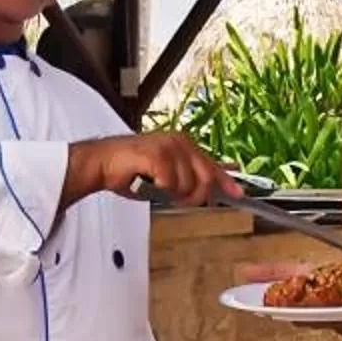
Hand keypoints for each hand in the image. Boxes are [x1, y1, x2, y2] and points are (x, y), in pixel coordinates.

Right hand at [65, 131, 238, 208]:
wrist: (103, 164)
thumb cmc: (132, 171)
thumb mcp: (167, 178)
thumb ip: (188, 182)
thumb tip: (207, 193)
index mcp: (184, 145)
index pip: (211, 164)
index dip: (226, 180)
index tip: (239, 192)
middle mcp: (179, 142)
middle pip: (205, 177)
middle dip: (194, 195)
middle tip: (177, 199)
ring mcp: (169, 146)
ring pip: (188, 185)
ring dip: (171, 193)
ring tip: (154, 185)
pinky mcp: (157, 154)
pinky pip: (170, 183)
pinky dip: (159, 189)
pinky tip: (147, 180)